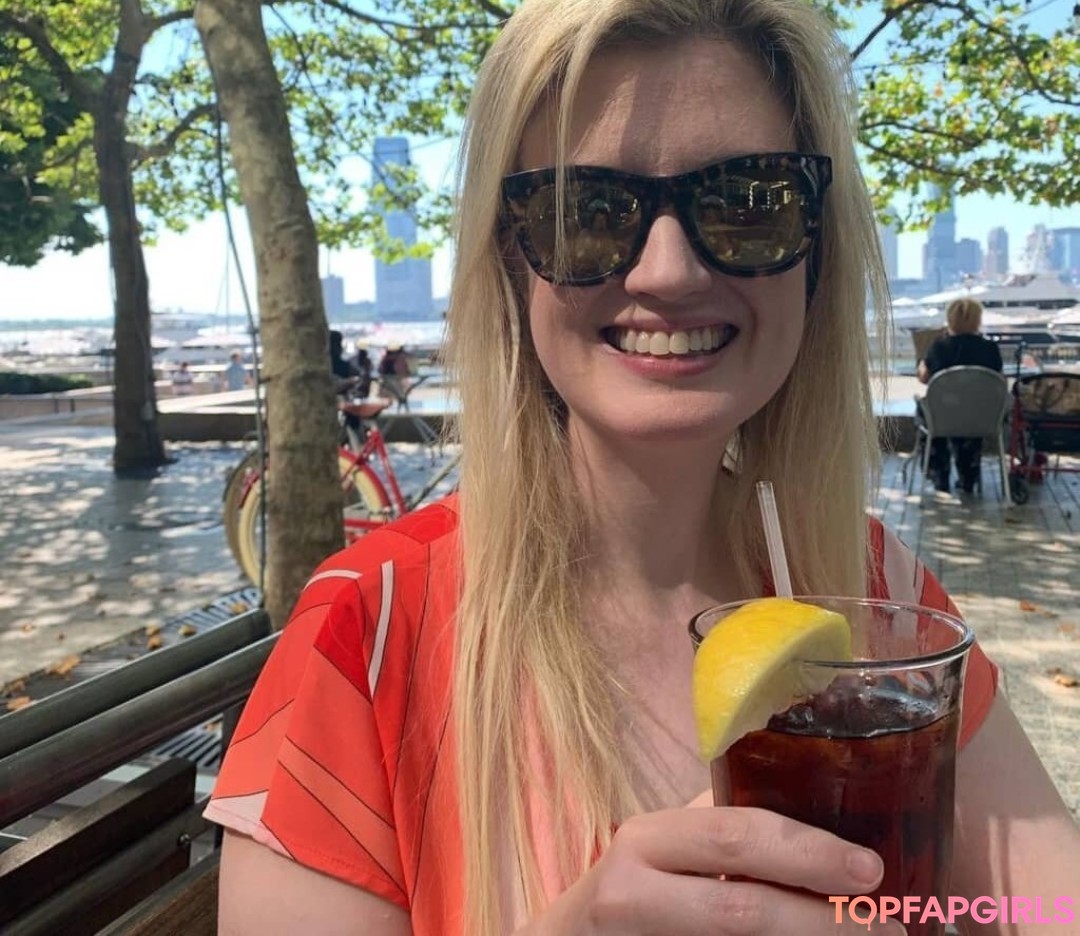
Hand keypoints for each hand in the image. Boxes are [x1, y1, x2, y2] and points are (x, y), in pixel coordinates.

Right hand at [519, 806, 902, 934]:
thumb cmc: (634, 886)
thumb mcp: (668, 845)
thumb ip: (721, 826)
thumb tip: (818, 802)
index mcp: (652, 837)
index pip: (736, 833)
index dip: (808, 851)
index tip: (871, 868)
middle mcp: (635, 886)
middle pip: (741, 905)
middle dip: (823, 918)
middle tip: (888, 923)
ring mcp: (635, 932)